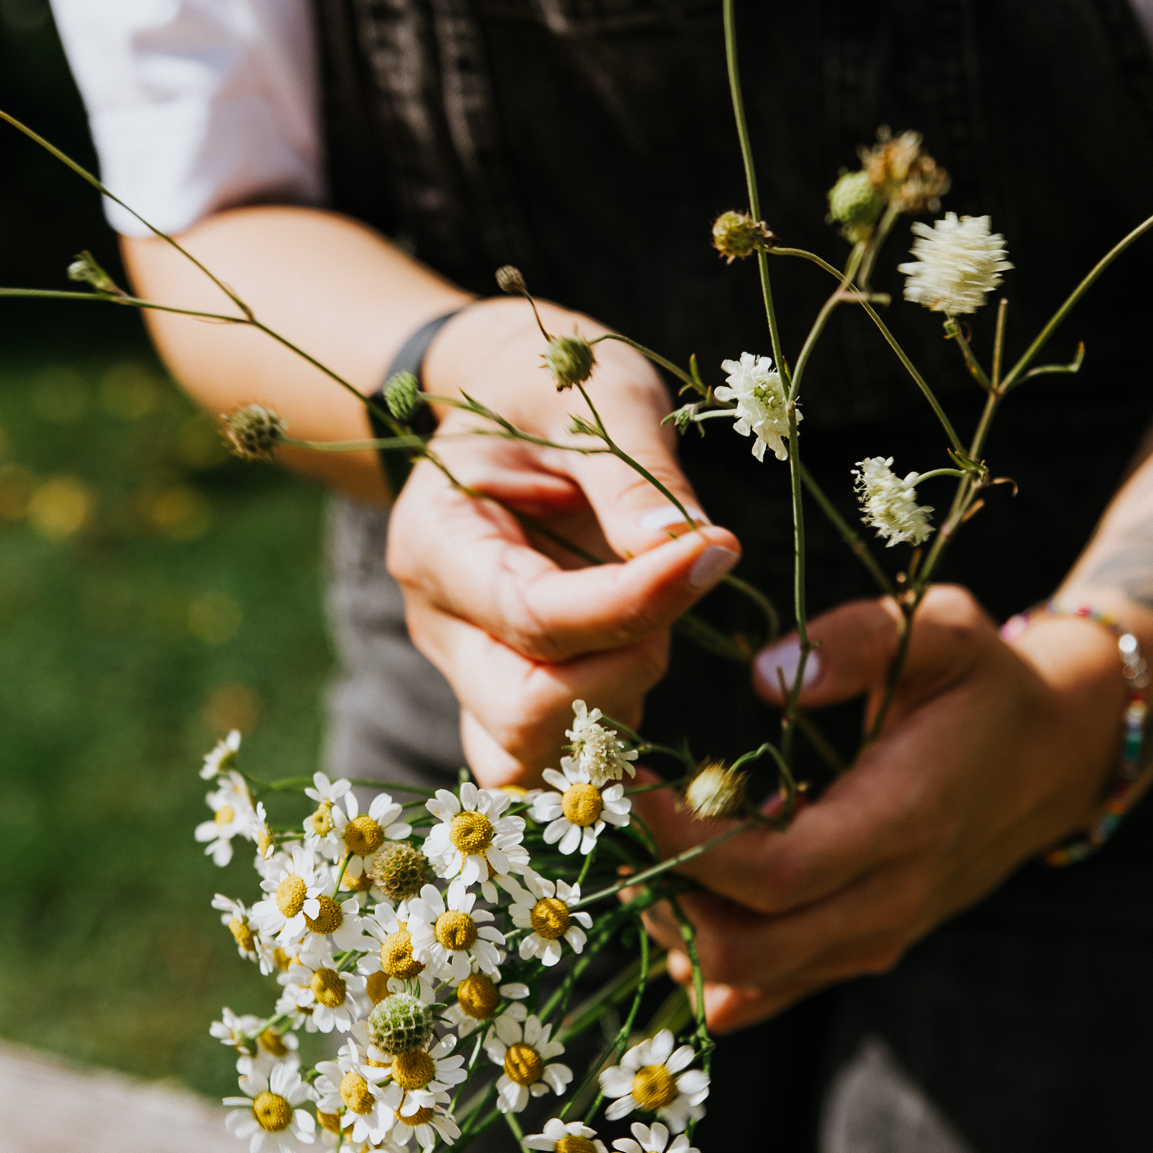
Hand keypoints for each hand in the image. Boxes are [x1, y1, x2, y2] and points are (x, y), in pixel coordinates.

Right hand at [386, 298, 739, 785]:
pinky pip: (550, 764)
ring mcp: (468, 673)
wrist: (507, 407)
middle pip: (521, 713)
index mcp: (436, 542)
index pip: (532, 614)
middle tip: (681, 589)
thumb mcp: (597, 400)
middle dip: (624, 669)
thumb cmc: (552, 388)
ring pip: (531, 760)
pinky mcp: (506, 699)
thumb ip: (634, 479)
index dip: (632, 602)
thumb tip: (688, 549)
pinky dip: (608, 746)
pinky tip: (650, 676)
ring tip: (658, 623)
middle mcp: (440, 625)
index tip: (716, 550)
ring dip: (618, 712)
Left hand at [638, 587, 1126, 1029]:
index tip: (634, 785)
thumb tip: (765, 674)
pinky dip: (709, 954)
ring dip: (680, 924)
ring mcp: (876, 939)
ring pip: (747, 979)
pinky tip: (686, 889)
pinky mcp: (861, 953)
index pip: (772, 874)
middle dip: (668, 893)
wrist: (1055, 758)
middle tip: (624, 823)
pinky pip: (766, 988)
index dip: (687, 842)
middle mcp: (890, 900)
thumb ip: (860, 640)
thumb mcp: (945, 629)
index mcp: (904, 821)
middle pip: (746, 948)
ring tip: (648, 844)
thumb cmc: (984, 684)